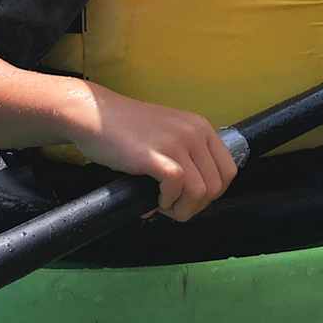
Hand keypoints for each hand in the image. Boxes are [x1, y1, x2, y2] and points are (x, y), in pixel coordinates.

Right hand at [69, 83, 238, 221]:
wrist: (94, 115)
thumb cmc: (125, 129)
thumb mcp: (169, 133)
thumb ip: (186, 155)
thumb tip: (195, 196)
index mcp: (201, 127)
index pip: (228, 171)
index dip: (212, 194)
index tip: (190, 200)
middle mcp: (194, 132)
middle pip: (217, 186)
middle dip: (196, 206)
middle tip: (173, 207)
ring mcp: (176, 143)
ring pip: (201, 191)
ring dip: (182, 208)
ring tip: (163, 205)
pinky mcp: (156, 155)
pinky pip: (177, 188)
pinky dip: (167, 202)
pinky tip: (154, 201)